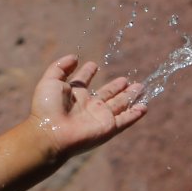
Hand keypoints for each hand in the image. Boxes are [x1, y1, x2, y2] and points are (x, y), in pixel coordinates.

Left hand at [27, 54, 146, 162]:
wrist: (51, 133)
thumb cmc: (47, 107)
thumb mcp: (50, 81)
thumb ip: (61, 67)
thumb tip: (75, 57)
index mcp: (74, 95)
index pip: (83, 82)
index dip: (88, 73)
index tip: (93, 65)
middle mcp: (88, 106)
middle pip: (106, 94)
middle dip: (116, 87)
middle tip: (125, 80)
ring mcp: (99, 117)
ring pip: (119, 105)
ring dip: (130, 96)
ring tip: (140, 87)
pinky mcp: (108, 127)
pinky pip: (125, 120)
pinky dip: (135, 114)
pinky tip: (144, 107)